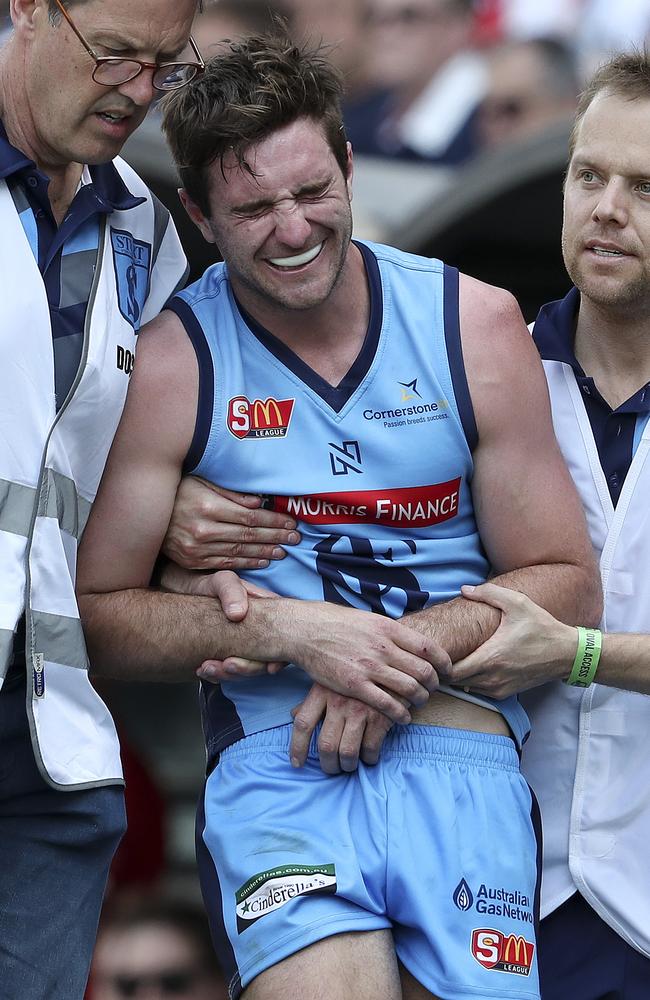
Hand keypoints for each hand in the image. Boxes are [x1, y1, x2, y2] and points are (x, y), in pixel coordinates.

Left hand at [159, 563, 285, 677]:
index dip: (281, 655)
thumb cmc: (205, 584)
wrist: (180, 594)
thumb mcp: (221, 581)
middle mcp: (256, 630)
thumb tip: (239, 614)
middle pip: (265, 659)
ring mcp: (242, 644)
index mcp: (265, 612)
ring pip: (246, 667)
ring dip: (229, 673)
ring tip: (207, 667)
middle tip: (227, 665)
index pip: (283, 637)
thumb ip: (232, 592)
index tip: (270, 667)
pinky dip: (216, 674)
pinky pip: (228, 670)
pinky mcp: (226, 653)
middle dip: (248, 668)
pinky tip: (202, 669)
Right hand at [162, 477, 300, 570]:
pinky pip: (226, 563)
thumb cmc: (177, 491)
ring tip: (283, 551)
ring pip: (239, 551)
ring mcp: (196, 548)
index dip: (274, 521)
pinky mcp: (191, 560)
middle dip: (276, 536)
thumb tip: (259, 503)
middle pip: (248, 535)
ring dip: (265, 552)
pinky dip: (247, 562)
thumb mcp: (202, 482)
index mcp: (207, 506)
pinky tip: (262, 561)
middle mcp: (202, 529)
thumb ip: (231, 494)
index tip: (291, 522)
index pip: (250, 517)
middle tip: (295, 538)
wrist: (144, 512)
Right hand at [284, 601, 447, 723]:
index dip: (443, 662)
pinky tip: (403, 716)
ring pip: (410, 688)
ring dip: (420, 699)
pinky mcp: (355, 685)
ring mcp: (369, 667)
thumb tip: (409, 639)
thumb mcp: (369, 619)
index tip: (447, 671)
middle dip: (433, 684)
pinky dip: (400, 713)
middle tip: (434, 689)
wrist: (306, 630)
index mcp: (388, 628)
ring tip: (421, 703)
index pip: (429, 648)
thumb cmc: (336, 622)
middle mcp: (383, 646)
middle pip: (423, 670)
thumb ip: (389, 631)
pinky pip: (387, 704)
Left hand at [290, 683, 394, 773]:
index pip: (303, 724)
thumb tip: (294, 715)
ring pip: (348, 752)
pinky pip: (370, 749)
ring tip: (349, 765)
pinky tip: (369, 756)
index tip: (297, 763)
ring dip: (348, 765)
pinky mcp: (381, 717)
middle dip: (328, 764)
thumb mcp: (332, 679)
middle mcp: (339, 701)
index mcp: (322, 690)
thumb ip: (312, 699)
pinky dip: (369, 758)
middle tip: (331, 768)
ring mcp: (360, 710)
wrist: (393, 662)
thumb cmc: (357, 674)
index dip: (297, 748)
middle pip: (326, 745)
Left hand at [448, 583, 577, 697]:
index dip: (440, 662)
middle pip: (454, 681)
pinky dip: (471, 681)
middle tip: (443, 650)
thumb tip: (464, 589)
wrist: (566, 653)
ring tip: (455, 656)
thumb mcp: (517, 603)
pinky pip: (479, 690)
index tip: (439, 648)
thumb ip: (488, 593)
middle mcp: (492, 677)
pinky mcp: (505, 693)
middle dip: (445, 668)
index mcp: (491, 657)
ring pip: (465, 687)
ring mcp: (499, 688)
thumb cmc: (541, 627)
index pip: (451, 671)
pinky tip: (472, 664)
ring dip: (458, 675)